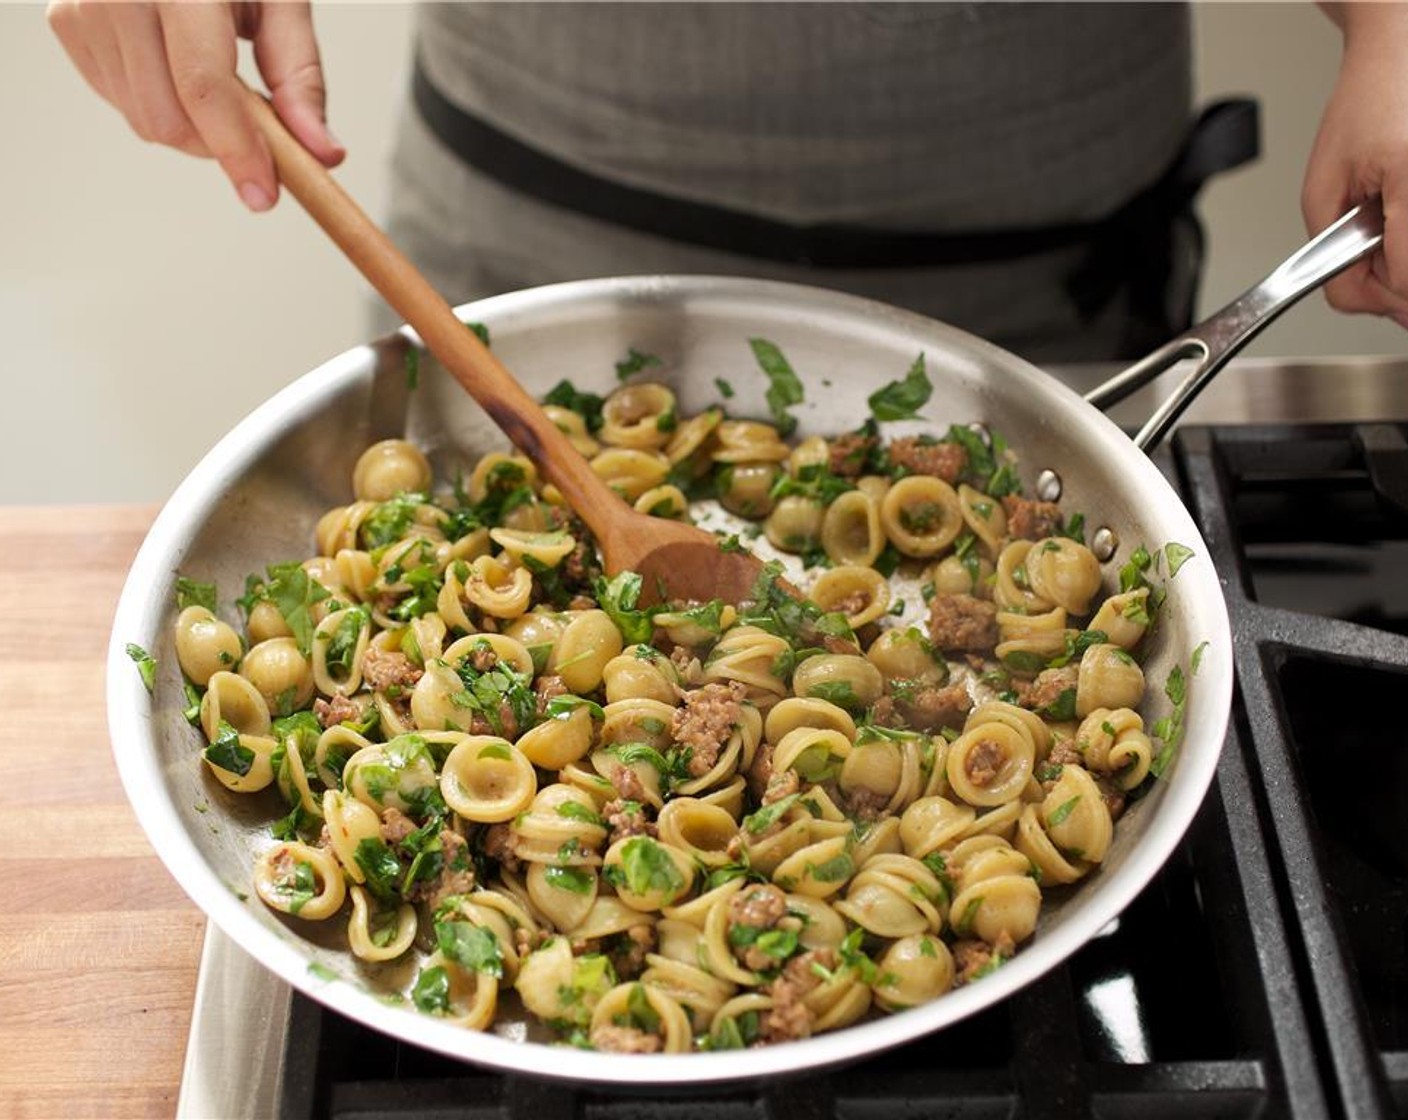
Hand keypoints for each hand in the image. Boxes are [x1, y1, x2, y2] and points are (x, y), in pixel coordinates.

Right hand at [46, 1, 343, 210]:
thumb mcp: (282, 2)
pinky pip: (120, 102)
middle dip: (218, 143)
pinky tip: (176, 67)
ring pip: (143, 120)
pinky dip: (160, 106)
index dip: (237, 150)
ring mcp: (83, 7)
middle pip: (167, 118)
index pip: (203, 87)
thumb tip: (321, 154)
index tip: (264, 194)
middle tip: (254, 126)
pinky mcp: (67, 23)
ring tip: (217, 78)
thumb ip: (301, 78)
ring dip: (192, 128)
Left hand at [1303, 3, 1407, 325]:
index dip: (1375, 288)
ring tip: (1387, 217)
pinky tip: (1401, 218)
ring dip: (1403, 261)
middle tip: (1370, 238)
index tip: (1359, 269)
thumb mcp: (1322, 194)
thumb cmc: (1361, 114)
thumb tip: (1365, 302)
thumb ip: (1337, 260)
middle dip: (1390, 277)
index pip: (1405, 279)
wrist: (1399, 65)